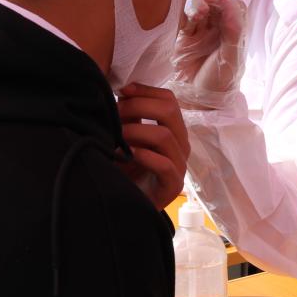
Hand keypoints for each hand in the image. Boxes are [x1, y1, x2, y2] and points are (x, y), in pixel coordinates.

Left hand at [116, 83, 189, 209]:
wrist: (128, 206)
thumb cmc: (127, 170)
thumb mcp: (127, 137)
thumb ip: (128, 116)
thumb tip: (122, 91)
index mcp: (172, 129)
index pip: (169, 99)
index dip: (146, 91)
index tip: (123, 91)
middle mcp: (180, 144)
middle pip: (170, 110)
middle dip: (139, 106)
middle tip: (116, 113)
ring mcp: (179, 164)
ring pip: (164, 135)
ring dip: (136, 131)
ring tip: (116, 136)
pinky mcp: (173, 185)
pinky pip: (164, 165)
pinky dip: (144, 156)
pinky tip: (127, 154)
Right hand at [169, 0, 246, 109]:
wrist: (199, 100)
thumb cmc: (220, 82)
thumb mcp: (231, 58)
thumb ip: (233, 32)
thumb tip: (231, 5)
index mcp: (234, 33)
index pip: (235, 8)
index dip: (229, 1)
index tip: (224, 0)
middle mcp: (219, 30)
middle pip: (216, 5)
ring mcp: (201, 33)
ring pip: (201, 10)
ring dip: (200, 5)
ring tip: (200, 10)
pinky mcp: (185, 38)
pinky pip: (186, 20)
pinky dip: (188, 15)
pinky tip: (192, 17)